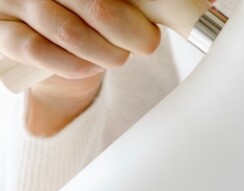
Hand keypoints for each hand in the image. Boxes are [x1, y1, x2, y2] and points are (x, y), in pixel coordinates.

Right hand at [0, 0, 160, 133]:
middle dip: (130, 32)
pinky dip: (76, 65)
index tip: (153, 26)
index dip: (131, 12)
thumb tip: (163, 10)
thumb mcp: (106, 2)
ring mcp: (14, 1)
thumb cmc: (85, 17)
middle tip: (145, 43)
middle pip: (97, 6)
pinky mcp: (3, 32)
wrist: (56, 52)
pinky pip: (41, 51)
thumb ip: (128, 2)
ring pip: (71, 32)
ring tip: (117, 56)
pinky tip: (91, 65)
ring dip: (107, 53)